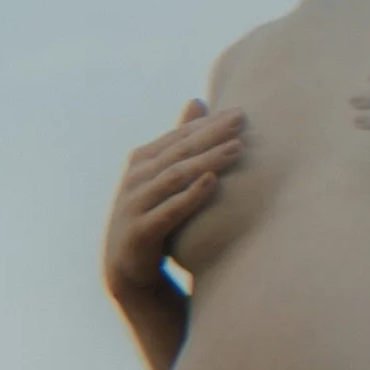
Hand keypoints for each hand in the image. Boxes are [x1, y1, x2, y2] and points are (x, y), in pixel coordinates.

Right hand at [102, 100, 244, 299]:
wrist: (126, 268)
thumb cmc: (153, 214)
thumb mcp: (164, 176)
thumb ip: (180, 142)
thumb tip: (197, 100)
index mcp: (143, 159)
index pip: (181, 136)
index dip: (210, 123)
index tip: (240, 112)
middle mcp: (136, 178)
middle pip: (180, 151)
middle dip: (213, 134)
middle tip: (243, 120)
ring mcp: (135, 204)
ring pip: (176, 176)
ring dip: (207, 161)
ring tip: (236, 149)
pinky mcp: (139, 232)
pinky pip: (168, 211)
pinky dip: (190, 196)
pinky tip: (212, 182)